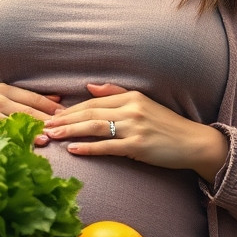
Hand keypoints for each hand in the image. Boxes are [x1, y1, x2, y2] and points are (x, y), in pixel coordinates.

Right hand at [0, 84, 63, 144]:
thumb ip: (27, 98)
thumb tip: (58, 99)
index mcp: (2, 89)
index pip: (33, 98)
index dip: (52, 107)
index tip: (68, 116)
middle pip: (27, 111)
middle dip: (46, 121)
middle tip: (64, 129)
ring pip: (14, 125)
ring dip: (32, 133)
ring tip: (48, 139)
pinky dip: (13, 143)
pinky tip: (24, 149)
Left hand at [43, 83, 228, 179]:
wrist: (193, 142)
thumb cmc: (167, 126)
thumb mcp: (144, 103)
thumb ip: (117, 93)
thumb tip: (89, 87)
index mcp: (132, 96)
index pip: (94, 101)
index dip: (71, 108)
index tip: (52, 114)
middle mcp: (132, 109)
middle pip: (90, 112)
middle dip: (64, 118)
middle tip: (43, 124)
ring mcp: (135, 127)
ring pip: (95, 127)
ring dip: (70, 130)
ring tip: (52, 135)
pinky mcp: (138, 146)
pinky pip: (107, 146)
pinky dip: (88, 147)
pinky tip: (73, 149)